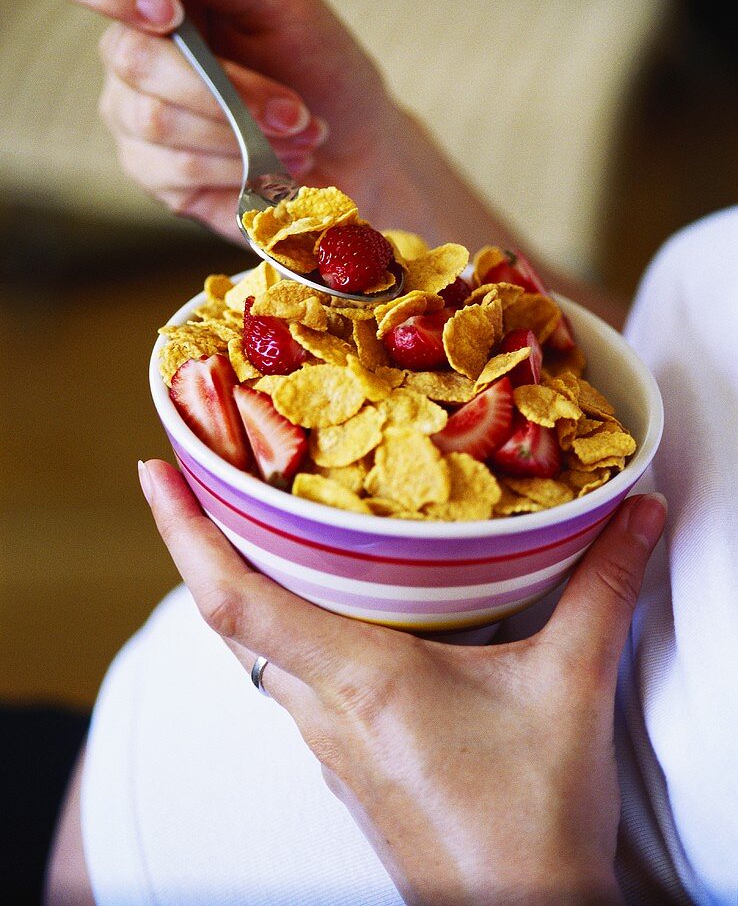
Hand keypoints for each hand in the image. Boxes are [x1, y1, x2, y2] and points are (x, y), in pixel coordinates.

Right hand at [37, 0, 415, 238]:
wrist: (359, 150)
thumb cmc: (320, 68)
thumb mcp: (282, 1)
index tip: (168, 9)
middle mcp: (131, 58)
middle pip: (132, 59)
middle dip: (226, 88)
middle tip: (294, 109)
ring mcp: (135, 122)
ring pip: (157, 121)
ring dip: (244, 132)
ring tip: (297, 135)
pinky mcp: (157, 179)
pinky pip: (181, 171)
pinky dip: (242, 168)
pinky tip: (275, 167)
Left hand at [138, 458, 665, 904]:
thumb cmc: (532, 819)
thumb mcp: (570, 687)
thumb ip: (602, 589)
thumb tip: (635, 512)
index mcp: (359, 680)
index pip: (236, 600)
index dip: (184, 532)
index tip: (155, 470)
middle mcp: (325, 711)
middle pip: (231, 618)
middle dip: (201, 542)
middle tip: (198, 469)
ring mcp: (330, 744)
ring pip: (258, 650)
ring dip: (242, 584)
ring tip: (251, 523)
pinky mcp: (349, 763)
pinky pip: (293, 681)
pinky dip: (286, 627)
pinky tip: (325, 608)